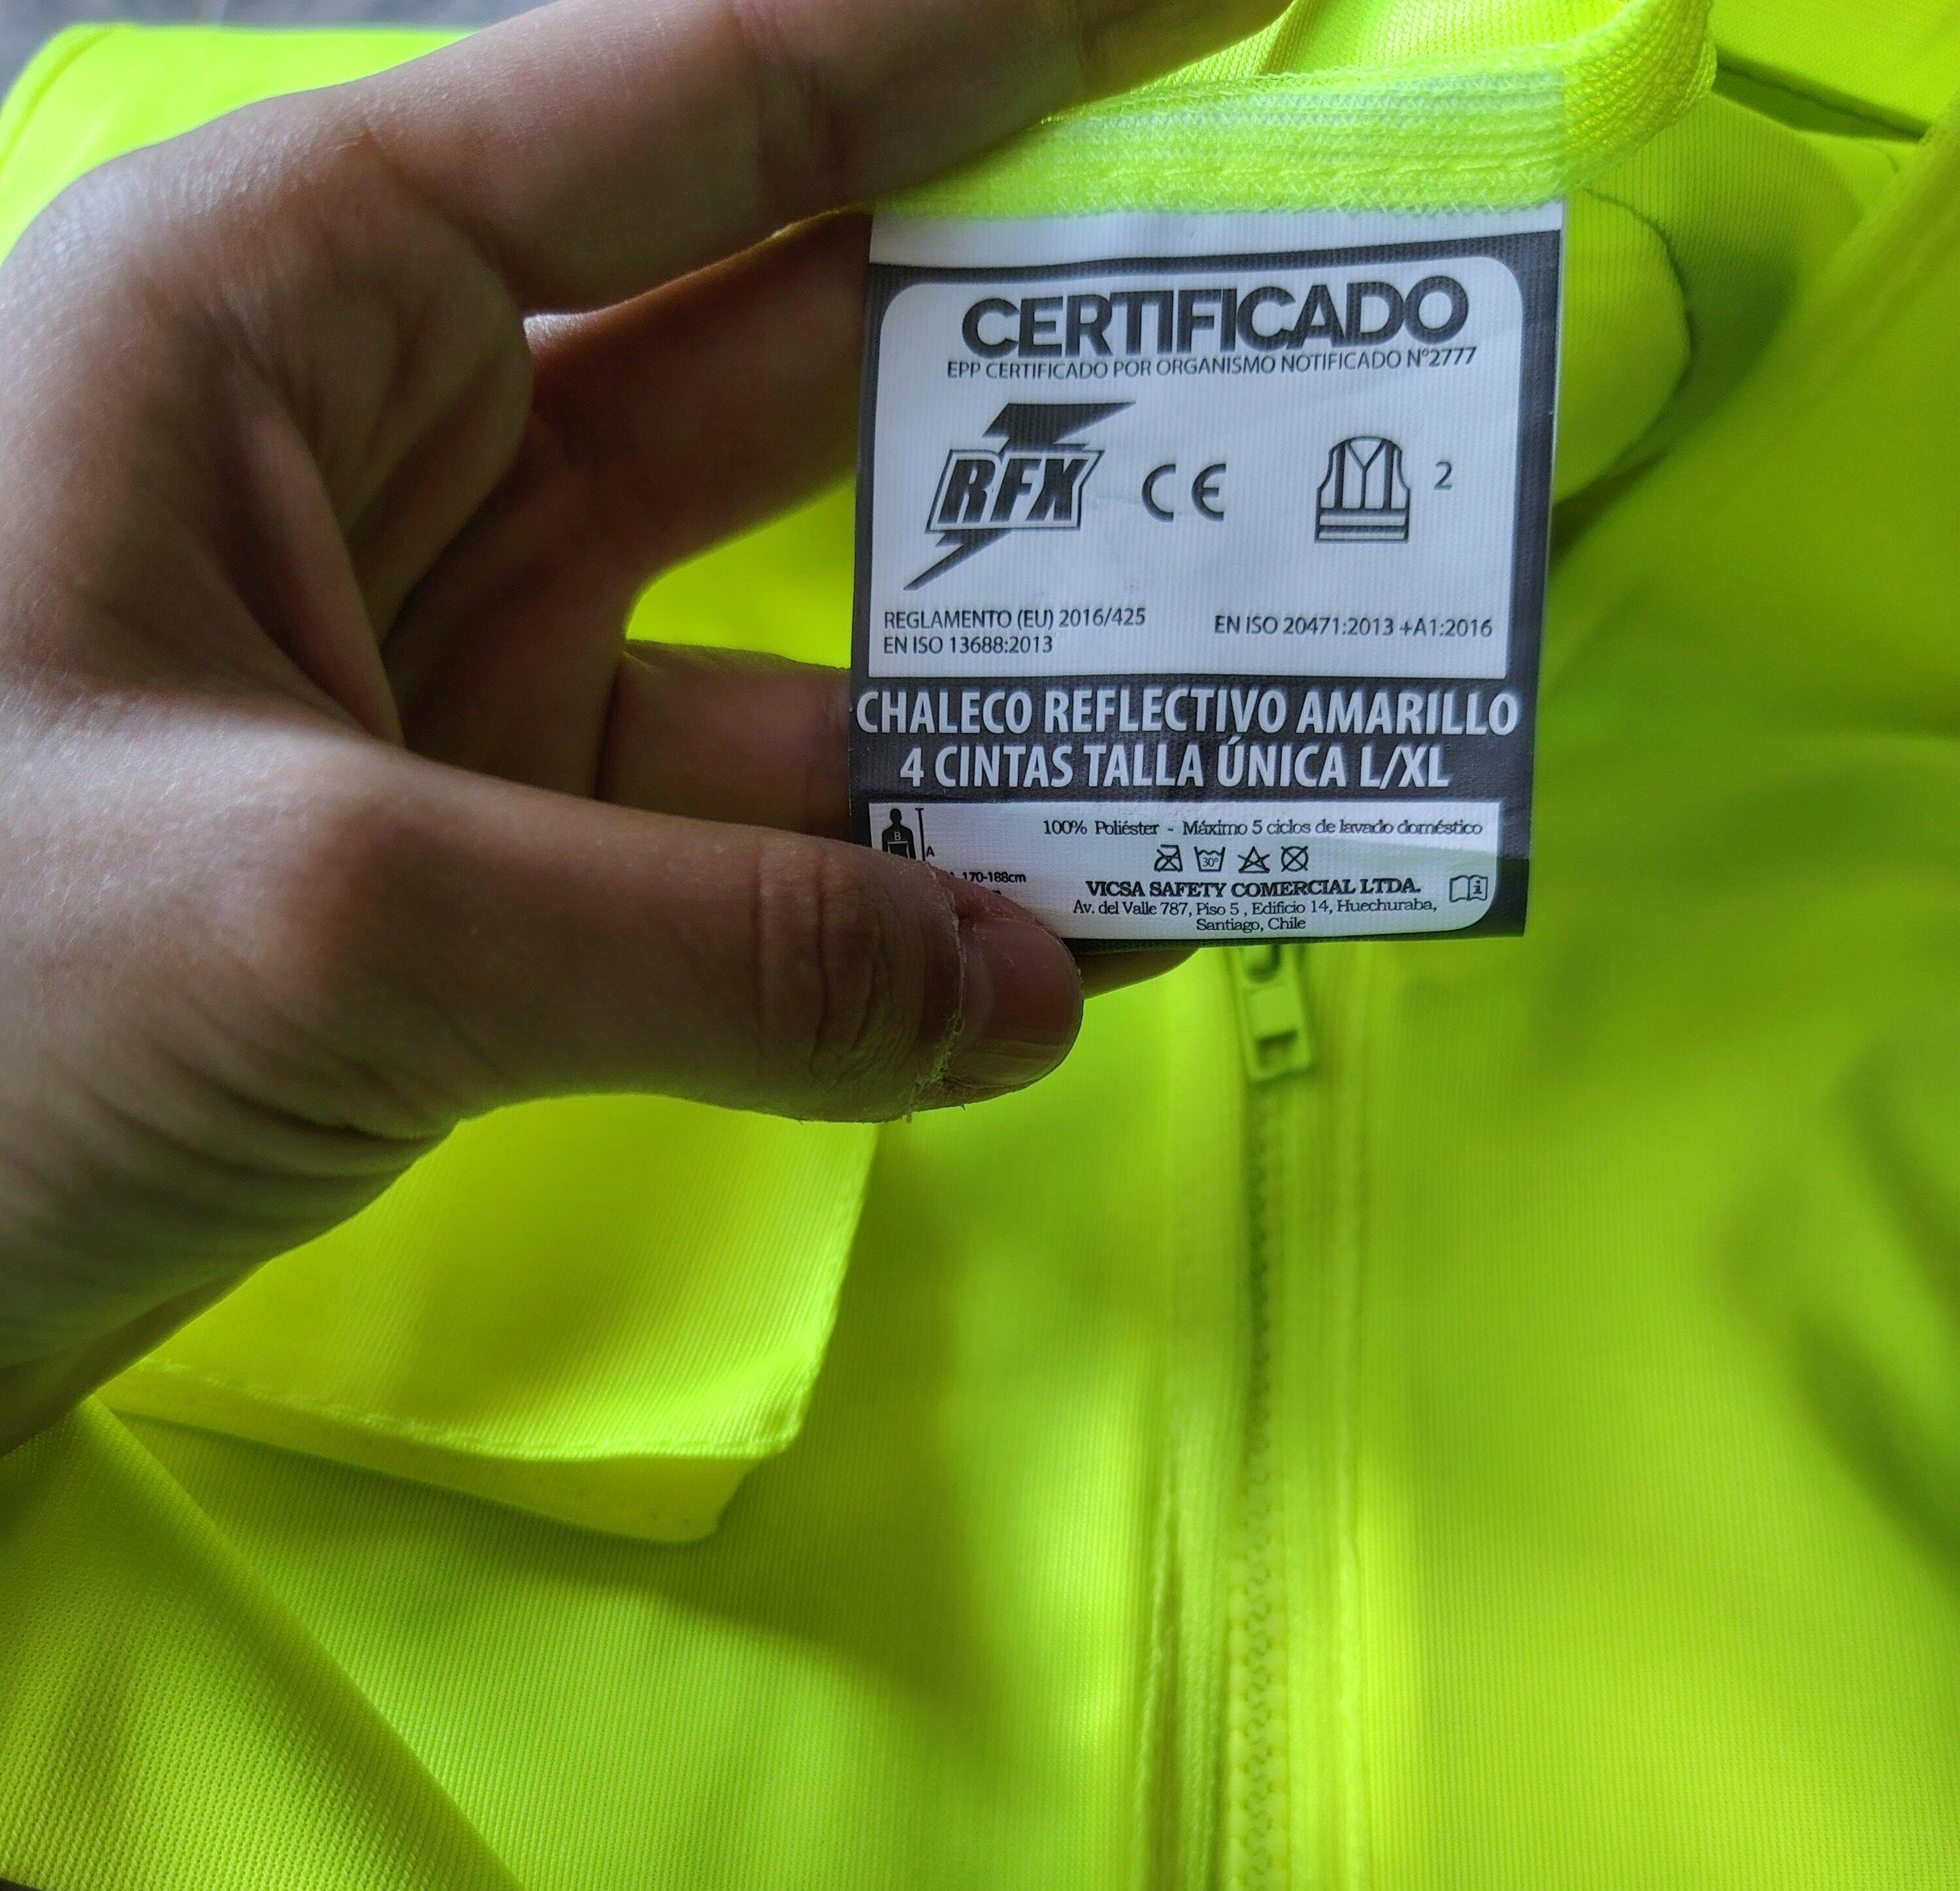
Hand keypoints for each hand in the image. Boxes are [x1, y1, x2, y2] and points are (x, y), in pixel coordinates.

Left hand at [0, 0, 1261, 1451]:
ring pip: (784, 648)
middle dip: (1045, 395)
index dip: (988, 30)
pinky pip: (723, 854)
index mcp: (293, 303)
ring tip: (1222, 757)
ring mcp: (429, 669)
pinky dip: (867, 911)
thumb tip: (1019, 992)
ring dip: (992, 725)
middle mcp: (374, 450)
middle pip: (789, 368)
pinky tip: (1025, 950)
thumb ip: (713, 948)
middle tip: (1301, 398)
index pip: (708, 98)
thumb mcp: (333, 917)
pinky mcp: (459, 867)